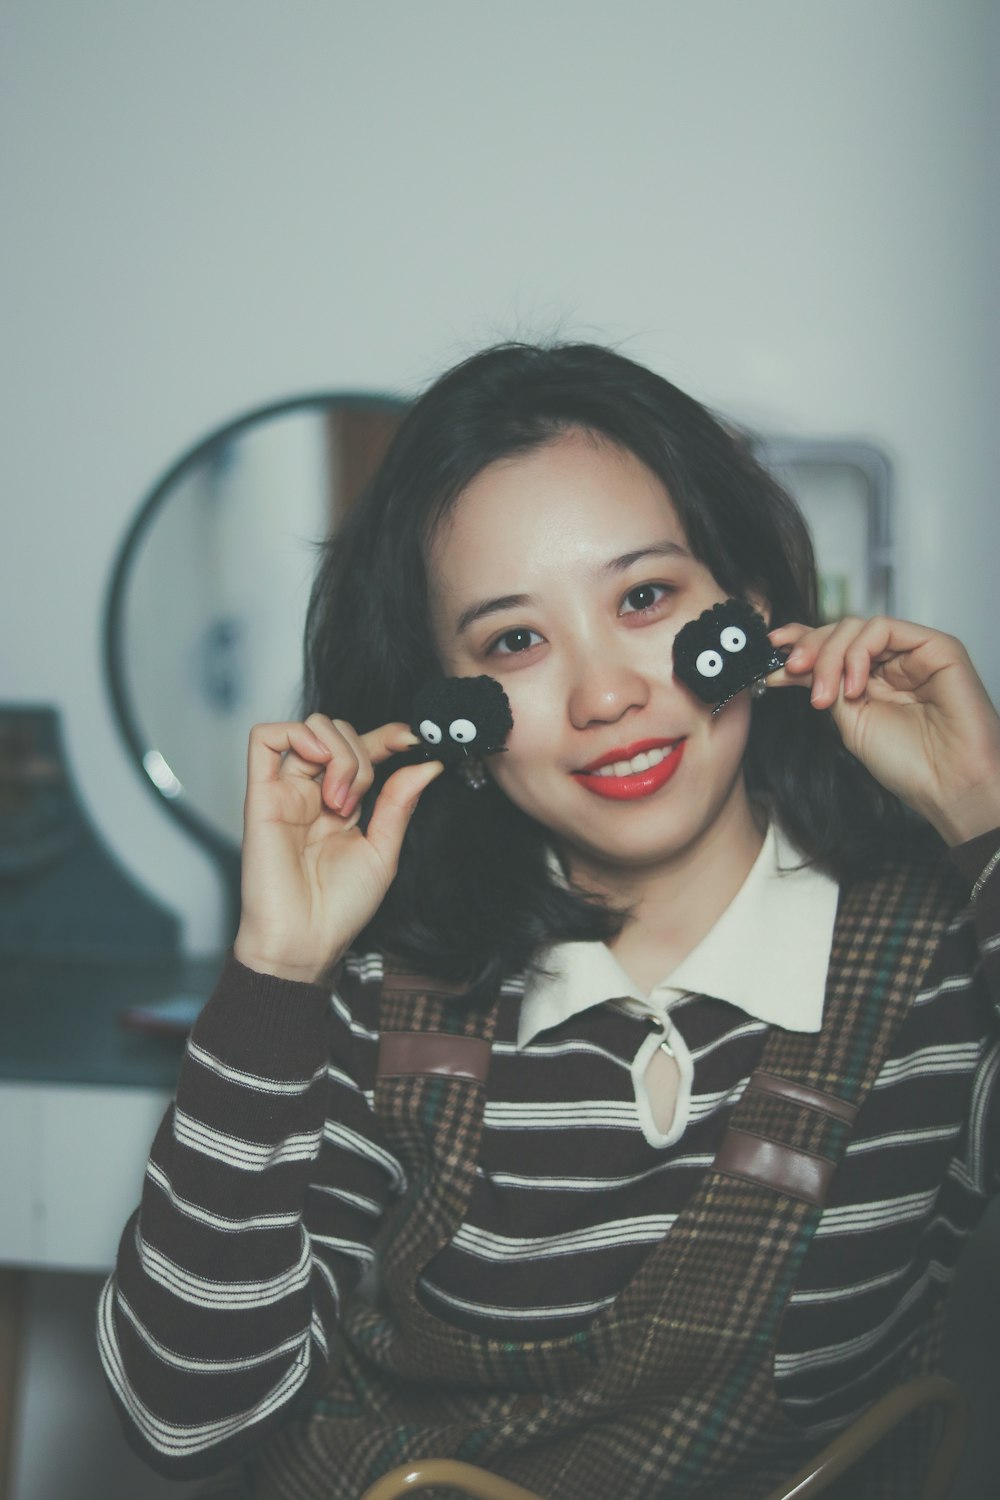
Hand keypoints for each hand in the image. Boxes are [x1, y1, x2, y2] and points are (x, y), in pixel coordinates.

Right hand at [233, 715, 442, 982]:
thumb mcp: (383, 850)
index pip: (364, 748)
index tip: (413, 740)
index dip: (388, 736)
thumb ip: (400, 803)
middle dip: (363, 755)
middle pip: (339, 732)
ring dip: (338, 752)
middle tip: (361, 802)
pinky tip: (318, 764)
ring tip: (340, 800)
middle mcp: (312, 792)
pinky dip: (298, 735)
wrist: (305, 942)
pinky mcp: (260, 795)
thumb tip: (427, 763)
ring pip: (311, 727)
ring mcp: (286, 791)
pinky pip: (264, 738)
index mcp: (342, 803)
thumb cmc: (340, 908)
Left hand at [768, 616, 999, 845]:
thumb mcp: (849, 722)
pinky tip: (855, 687)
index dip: (800, 640)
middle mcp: (893, 661)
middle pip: (840, 632)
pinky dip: (859, 653)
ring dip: (829, 656)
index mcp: (873, 679)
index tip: (770, 648)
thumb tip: (791, 665)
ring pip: (858, 627)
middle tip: (788, 671)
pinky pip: (885, 629)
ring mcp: (914, 652)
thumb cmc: (908, 764)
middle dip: (808, 648)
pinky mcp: (937, 647)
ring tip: (824, 696)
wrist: (948, 784)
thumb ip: (826, 687)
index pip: (833, 647)